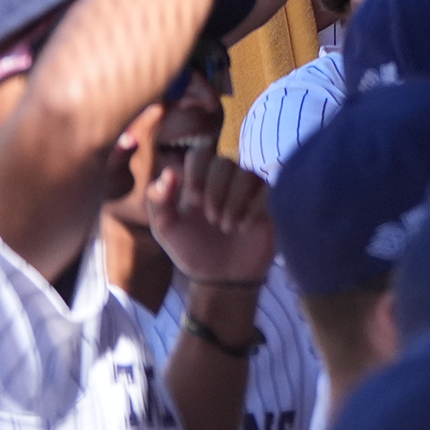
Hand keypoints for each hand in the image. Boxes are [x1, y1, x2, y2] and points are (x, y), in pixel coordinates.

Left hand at [148, 144, 274, 283]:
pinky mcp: (271, 203)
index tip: (192, 201)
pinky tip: (244, 227)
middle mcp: (227, 181)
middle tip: (211, 218)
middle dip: (215, 190)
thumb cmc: (193, 250)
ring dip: (233, 201)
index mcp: (201, 180)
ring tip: (227, 227)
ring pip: (247, 174)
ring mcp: (251, 191)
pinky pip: (268, 189)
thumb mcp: (166, 229)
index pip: (201, 152)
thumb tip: (168, 173)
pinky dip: (254, 208)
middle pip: (224, 162)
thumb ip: (158, 201)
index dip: (196, 171)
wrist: (221, 277)